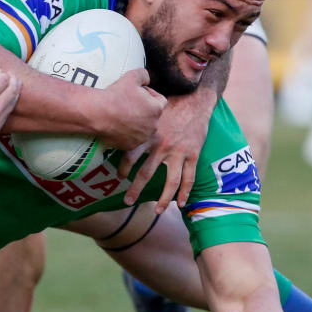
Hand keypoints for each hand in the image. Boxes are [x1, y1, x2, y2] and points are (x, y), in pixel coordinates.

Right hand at [0, 70, 21, 151]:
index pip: (4, 81)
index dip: (4, 75)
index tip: (3, 73)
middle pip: (12, 93)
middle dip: (14, 83)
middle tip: (14, 78)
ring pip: (11, 106)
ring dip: (13, 95)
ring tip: (13, 88)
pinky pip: (5, 118)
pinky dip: (6, 108)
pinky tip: (3, 103)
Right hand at [93, 69, 165, 151]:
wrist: (98, 113)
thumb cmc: (116, 95)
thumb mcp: (132, 76)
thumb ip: (144, 74)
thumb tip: (146, 78)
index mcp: (157, 109)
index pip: (160, 101)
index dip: (150, 95)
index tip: (138, 92)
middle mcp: (153, 126)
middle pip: (151, 116)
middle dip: (143, 110)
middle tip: (128, 103)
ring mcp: (142, 138)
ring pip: (142, 128)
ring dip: (135, 122)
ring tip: (122, 115)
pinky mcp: (130, 145)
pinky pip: (131, 138)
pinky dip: (126, 133)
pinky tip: (116, 125)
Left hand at [118, 90, 213, 210]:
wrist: (194, 100)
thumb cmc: (169, 103)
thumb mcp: (148, 111)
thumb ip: (136, 121)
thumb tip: (117, 123)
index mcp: (148, 135)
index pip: (130, 155)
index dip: (123, 168)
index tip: (119, 177)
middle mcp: (161, 146)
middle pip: (146, 173)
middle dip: (135, 189)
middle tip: (127, 201)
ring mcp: (178, 152)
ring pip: (170, 182)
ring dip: (163, 199)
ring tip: (157, 211)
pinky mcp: (192, 154)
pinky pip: (189, 178)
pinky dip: (185, 192)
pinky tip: (182, 203)